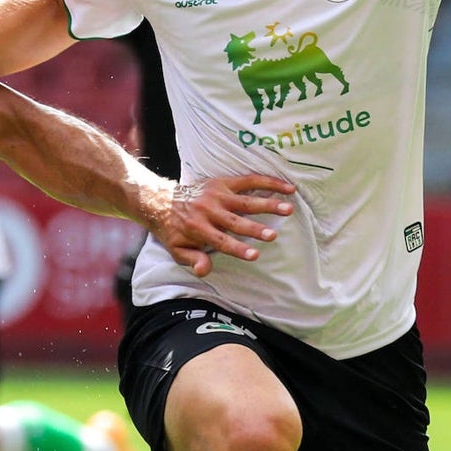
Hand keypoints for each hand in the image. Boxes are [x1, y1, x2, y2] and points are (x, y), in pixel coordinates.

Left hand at [144, 174, 295, 277]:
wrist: (162, 200)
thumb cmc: (174, 230)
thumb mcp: (177, 250)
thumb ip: (192, 260)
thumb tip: (204, 270)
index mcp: (197, 227)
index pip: (221, 240)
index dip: (238, 248)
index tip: (255, 255)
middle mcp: (209, 210)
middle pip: (236, 220)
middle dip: (255, 229)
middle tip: (274, 235)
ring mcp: (218, 193)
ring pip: (247, 200)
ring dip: (269, 204)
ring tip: (288, 208)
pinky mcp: (224, 181)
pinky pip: (250, 180)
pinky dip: (269, 183)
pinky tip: (287, 187)